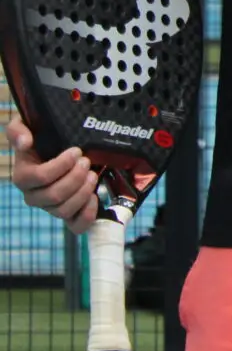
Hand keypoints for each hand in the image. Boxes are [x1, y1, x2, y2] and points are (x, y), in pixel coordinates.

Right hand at [5, 119, 98, 233]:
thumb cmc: (43, 137)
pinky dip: (87, 215)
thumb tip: (25, 142)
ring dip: (83, 192)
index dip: (60, 166)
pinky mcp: (68, 214)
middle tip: (86, 162)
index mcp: (23, 176)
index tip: (76, 151)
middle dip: (75, 178)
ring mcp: (50, 207)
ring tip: (93, 175)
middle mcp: (34, 195)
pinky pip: (75, 225)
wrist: (61, 149)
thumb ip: (18, 129)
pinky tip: (94, 198)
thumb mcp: (26, 125)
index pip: (39, 178)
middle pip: (53, 196)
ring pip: (64, 210)